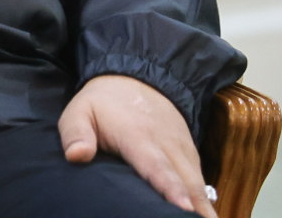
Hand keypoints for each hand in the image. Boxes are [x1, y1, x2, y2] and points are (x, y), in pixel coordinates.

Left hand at [57, 73, 215, 216]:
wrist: (136, 77)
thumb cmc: (103, 103)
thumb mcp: (80, 110)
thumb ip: (76, 133)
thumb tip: (76, 156)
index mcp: (137, 136)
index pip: (157, 166)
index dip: (170, 188)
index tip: (183, 207)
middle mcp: (167, 144)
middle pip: (186, 181)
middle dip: (196, 206)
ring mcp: (182, 149)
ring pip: (198, 183)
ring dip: (204, 207)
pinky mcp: (191, 155)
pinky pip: (200, 181)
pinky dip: (205, 200)